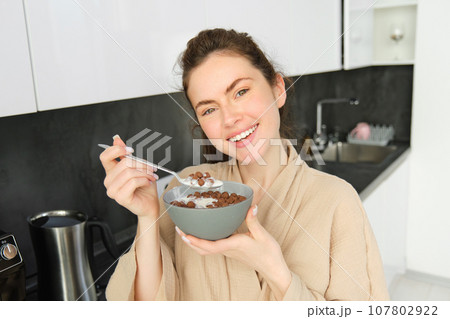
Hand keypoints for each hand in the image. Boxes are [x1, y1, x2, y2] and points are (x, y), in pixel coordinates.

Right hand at [99, 135, 159, 218]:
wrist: (150, 204)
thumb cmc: (144, 187)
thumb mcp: (138, 167)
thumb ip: (126, 155)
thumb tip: (117, 139)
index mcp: (112, 172)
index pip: (105, 156)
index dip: (117, 150)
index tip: (131, 150)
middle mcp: (109, 181)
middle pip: (124, 163)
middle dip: (142, 164)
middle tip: (152, 168)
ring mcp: (113, 190)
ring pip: (129, 173)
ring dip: (145, 173)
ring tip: (151, 176)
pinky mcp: (120, 198)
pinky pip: (133, 182)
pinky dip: (144, 181)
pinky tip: (147, 183)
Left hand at [175, 205, 291, 299]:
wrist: (273, 268)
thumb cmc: (269, 254)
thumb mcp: (263, 235)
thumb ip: (253, 221)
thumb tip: (251, 206)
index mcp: (234, 245)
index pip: (211, 246)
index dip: (196, 241)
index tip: (185, 234)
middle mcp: (229, 250)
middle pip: (203, 249)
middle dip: (190, 241)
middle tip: (179, 230)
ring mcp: (229, 252)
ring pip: (207, 250)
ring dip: (194, 243)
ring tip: (185, 232)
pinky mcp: (231, 252)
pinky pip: (213, 248)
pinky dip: (203, 243)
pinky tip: (202, 234)